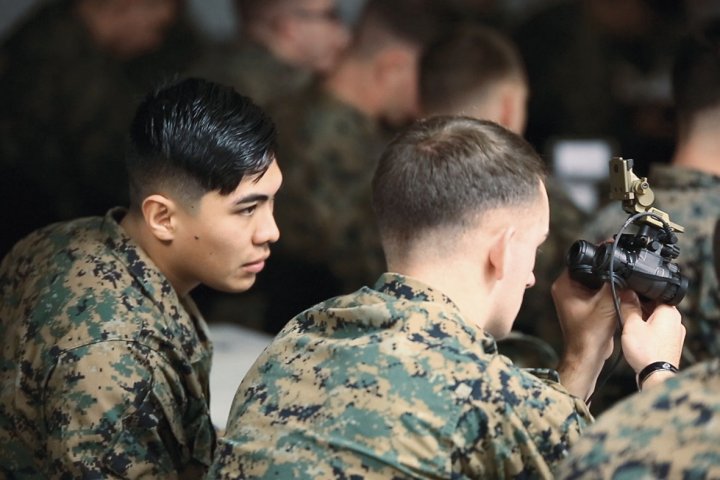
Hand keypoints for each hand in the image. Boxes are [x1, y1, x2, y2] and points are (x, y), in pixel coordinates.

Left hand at [552, 270, 617, 399]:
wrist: (589, 354)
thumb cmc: (590, 333)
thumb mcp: (607, 302)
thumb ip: (615, 282)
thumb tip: (623, 267)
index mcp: (563, 284)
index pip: (580, 260)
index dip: (598, 256)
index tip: (612, 257)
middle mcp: (566, 288)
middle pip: (589, 269)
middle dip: (604, 271)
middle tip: (617, 274)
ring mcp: (574, 297)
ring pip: (594, 281)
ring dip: (606, 283)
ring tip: (614, 290)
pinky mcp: (583, 305)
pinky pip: (596, 291)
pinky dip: (606, 293)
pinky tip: (615, 298)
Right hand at [620, 291, 684, 373]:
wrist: (656, 375)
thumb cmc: (646, 351)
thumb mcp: (631, 324)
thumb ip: (629, 306)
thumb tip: (627, 293)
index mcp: (669, 311)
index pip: (653, 293)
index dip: (637, 294)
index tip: (625, 297)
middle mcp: (676, 321)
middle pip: (654, 306)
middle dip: (639, 308)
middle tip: (624, 313)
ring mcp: (675, 334)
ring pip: (656, 319)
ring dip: (643, 321)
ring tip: (630, 328)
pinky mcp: (671, 345)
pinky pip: (659, 332)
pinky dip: (648, 331)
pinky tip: (638, 338)